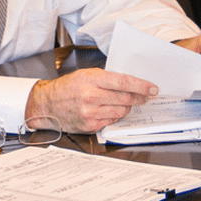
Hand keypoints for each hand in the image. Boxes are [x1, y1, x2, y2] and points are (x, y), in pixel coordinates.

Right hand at [25, 68, 157, 133]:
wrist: (47, 104)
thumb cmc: (68, 87)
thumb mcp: (87, 74)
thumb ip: (108, 78)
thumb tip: (130, 83)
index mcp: (92, 79)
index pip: (124, 82)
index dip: (141, 86)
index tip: (153, 88)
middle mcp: (91, 96)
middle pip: (125, 98)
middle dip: (139, 98)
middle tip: (146, 96)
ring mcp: (90, 113)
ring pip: (121, 112)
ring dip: (128, 107)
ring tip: (126, 103)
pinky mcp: (89, 126)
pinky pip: (111, 121)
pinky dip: (115, 116)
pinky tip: (112, 110)